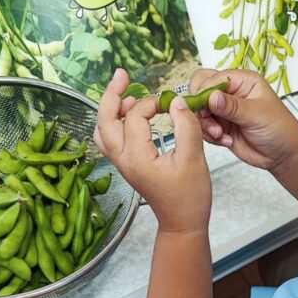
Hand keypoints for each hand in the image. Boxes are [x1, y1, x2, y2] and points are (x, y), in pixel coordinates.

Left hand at [95, 69, 211, 234]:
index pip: (136, 116)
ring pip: (103, 130)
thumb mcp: (194, 159)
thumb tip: (176, 101)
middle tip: (122, 74)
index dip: (153, 102)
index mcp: (137, 157)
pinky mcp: (127, 166)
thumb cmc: (189, 197)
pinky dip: (115, 123)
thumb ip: (186, 126)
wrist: (182, 223)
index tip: (172, 103)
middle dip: (112, 94)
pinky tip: (128, 115)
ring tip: (125, 93)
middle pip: (104, 120)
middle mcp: (123, 159)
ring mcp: (122, 164)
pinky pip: (110, 140)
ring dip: (111, 109)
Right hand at [190, 68, 297, 178]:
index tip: (205, 109)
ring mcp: (224, 110)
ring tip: (222, 136)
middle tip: (210, 122)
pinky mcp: (221, 126)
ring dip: (206, 126)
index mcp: (242, 81)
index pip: (212, 78)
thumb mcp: (257, 115)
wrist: (283, 155)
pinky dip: (210, 136)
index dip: (204, 93)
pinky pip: (203, 128)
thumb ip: (233, 107)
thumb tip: (212, 97)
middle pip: (200, 90)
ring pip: (199, 112)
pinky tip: (226, 141)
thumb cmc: (279, 129)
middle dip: (201, 108)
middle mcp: (231, 93)